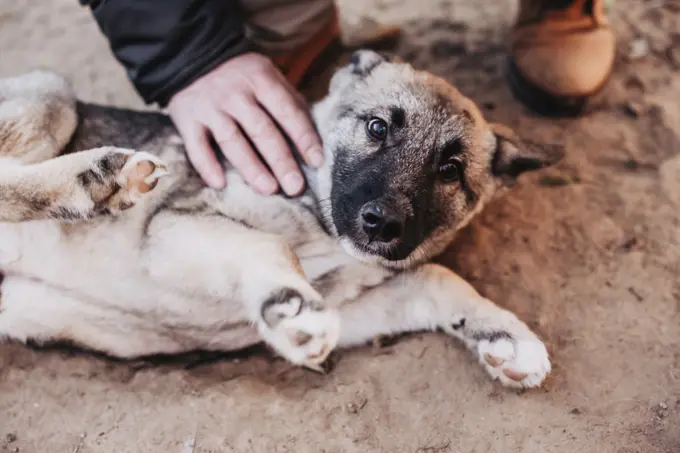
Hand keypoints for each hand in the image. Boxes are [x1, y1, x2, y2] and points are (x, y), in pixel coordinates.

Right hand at [167, 52, 323, 195]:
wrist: (193, 59)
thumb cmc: (243, 78)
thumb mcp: (269, 77)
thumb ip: (290, 102)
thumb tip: (313, 140)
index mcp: (261, 79)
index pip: (287, 112)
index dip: (304, 137)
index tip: (317, 162)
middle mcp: (235, 93)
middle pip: (262, 130)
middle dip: (280, 161)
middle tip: (295, 187)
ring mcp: (209, 106)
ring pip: (232, 141)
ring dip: (251, 167)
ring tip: (268, 189)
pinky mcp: (186, 118)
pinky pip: (196, 146)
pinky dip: (207, 166)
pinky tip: (220, 184)